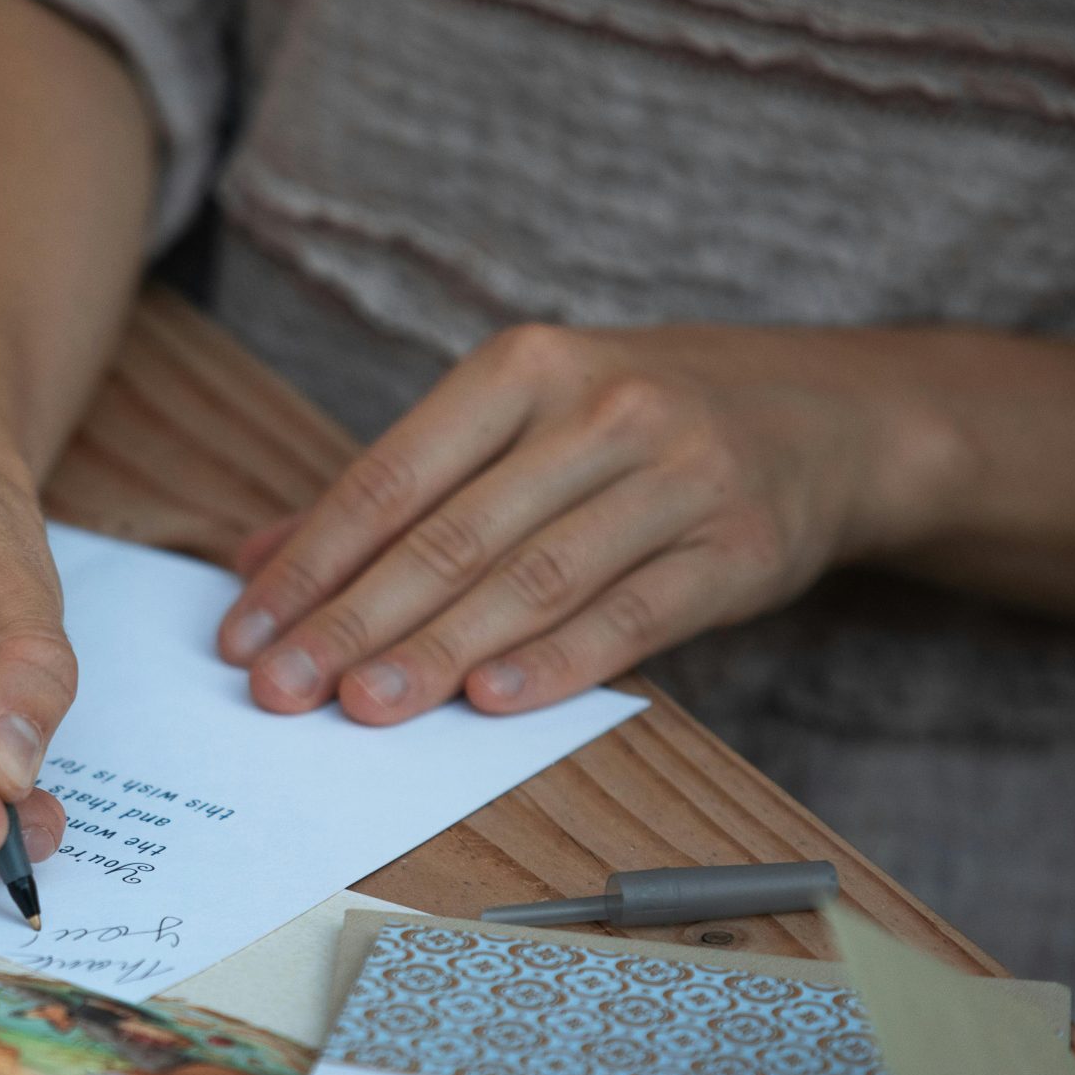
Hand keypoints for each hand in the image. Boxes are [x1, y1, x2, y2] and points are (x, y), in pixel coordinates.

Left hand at [217, 324, 962, 719]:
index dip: (311, 563)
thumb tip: (255, 560)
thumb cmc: (637, 424)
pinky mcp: (739, 546)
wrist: (830, 414)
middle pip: (452, 534)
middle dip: (353, 620)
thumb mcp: (519, 421)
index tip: (243, 633)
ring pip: (534, 577)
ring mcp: (677, 476)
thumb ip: (392, 492)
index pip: (390, 477)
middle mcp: (600, 409)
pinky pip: (635, 613)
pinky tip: (490, 702)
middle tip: (281, 690)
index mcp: (523, 368)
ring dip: (440, 650)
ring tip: (362, 706)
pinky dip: (559, 660)